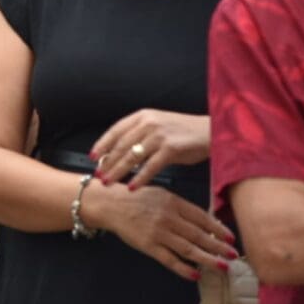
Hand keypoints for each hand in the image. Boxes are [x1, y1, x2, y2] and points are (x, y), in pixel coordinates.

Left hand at [90, 110, 209, 188]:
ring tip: (109, 182)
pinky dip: (140, 178)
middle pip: (121, 145)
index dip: (102, 144)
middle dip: (107, 162)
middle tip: (98, 175)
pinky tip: (133, 187)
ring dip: (118, 171)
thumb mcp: (158, 126)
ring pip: (132, 156)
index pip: (116, 130)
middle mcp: (148, 123)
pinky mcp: (171, 148)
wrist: (211, 132)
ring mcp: (159, 135)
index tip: (92, 156)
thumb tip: (119, 153)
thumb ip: (139, 136)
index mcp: (143, 116)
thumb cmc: (184, 132)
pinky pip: (150, 167)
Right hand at [99, 183, 236, 280]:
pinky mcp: (148, 245)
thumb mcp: (161, 194)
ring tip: (222, 266)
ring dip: (208, 259)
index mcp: (173, 202)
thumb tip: (202, 220)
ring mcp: (158, 233)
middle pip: (198, 235)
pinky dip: (183, 269)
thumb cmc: (136, 197)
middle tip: (233, 255)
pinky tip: (196, 275)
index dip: (218, 228)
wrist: (111, 204)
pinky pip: (169, 260)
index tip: (230, 237)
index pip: (201, 217)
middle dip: (218, 246)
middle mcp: (168, 217)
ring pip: (188, 249)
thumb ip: (179, 206)